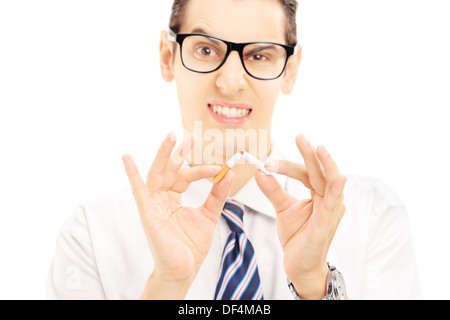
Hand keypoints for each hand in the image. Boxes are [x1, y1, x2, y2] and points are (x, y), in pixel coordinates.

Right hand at [122, 133, 232, 298]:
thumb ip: (217, 194)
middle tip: (190, 137)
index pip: (185, 176)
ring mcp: (153, 204)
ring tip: (170, 138)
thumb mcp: (208, 215)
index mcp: (173, 198)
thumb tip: (227, 174)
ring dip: (162, 155)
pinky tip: (126, 158)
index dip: (201, 170)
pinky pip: (138, 191)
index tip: (218, 168)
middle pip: (169, 170)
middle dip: (179, 153)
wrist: (184, 268)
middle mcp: (162, 198)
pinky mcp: (147, 212)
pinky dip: (131, 174)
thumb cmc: (190, 246)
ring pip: (156, 174)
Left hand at [255, 134, 345, 298]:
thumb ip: (273, 189)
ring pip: (329, 182)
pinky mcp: (327, 224)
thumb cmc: (297, 236)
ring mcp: (330, 211)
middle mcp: (328, 199)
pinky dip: (335, 189)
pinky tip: (339, 177)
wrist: (299, 264)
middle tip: (299, 137)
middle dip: (309, 154)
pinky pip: (332, 204)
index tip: (268, 161)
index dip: (289, 165)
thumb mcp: (282, 208)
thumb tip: (259, 171)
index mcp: (318, 194)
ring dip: (324, 164)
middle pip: (319, 172)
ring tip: (318, 148)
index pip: (306, 173)